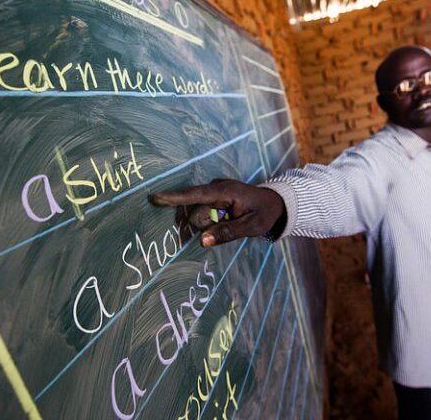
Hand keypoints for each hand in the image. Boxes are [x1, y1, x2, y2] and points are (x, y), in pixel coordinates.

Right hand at [151, 179, 285, 246]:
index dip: (174, 198)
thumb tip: (202, 241)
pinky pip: (203, 212)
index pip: (195, 194)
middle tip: (224, 225)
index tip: (155, 198)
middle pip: (195, 209)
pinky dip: (208, 221)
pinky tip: (223, 222)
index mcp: (225, 191)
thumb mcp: (251, 226)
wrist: (275, 202)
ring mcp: (215, 191)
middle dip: (200, 223)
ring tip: (232, 222)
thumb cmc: (264, 213)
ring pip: (199, 213)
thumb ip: (227, 233)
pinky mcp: (214, 197)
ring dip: (207, 224)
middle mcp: (217, 188)